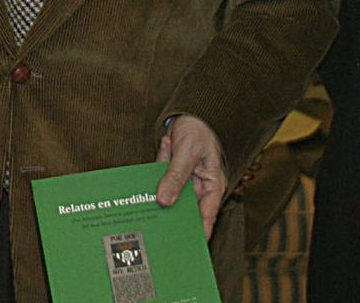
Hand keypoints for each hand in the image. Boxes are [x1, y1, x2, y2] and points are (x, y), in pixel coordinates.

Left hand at [155, 115, 226, 239]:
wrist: (190, 112)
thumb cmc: (199, 130)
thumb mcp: (188, 152)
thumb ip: (176, 175)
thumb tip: (164, 201)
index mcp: (212, 184)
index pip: (207, 214)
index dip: (200, 232)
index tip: (190, 248)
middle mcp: (200, 186)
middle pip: (186, 209)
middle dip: (173, 217)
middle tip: (159, 233)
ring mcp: (185, 181)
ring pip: (170, 197)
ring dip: (160, 197)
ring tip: (147, 212)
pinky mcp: (172, 174)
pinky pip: (161, 182)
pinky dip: (154, 180)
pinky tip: (147, 179)